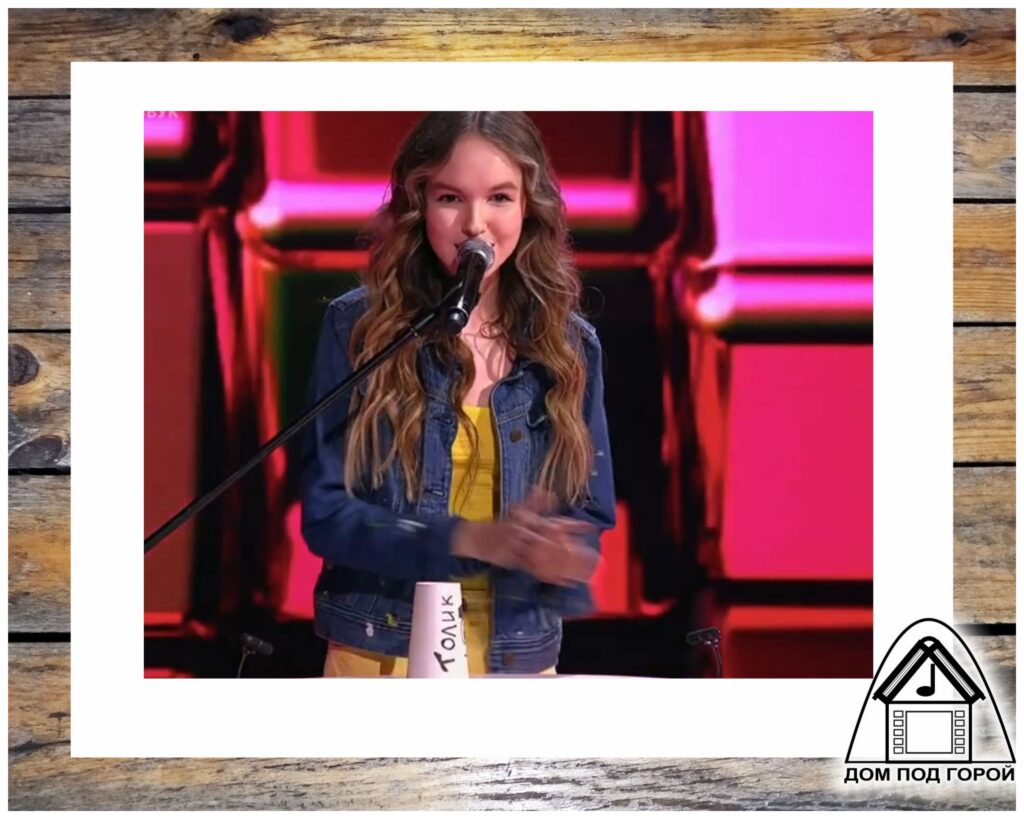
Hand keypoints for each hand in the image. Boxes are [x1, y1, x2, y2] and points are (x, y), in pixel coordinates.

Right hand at [452, 486, 598, 585]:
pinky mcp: (512, 560)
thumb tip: (547, 491)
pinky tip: (561, 580)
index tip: (590, 527)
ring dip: (560, 563)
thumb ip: (534, 502)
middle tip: (586, 553)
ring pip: (542, 556)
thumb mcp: (517, 511)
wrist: (475, 537)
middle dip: (568, 546)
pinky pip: (532, 568)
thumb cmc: (500, 525)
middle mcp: (524, 531)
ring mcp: (518, 546)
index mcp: (528, 519)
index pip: (554, 521)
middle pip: (550, 539)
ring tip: (579, 571)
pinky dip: (547, 575)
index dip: (572, 525)